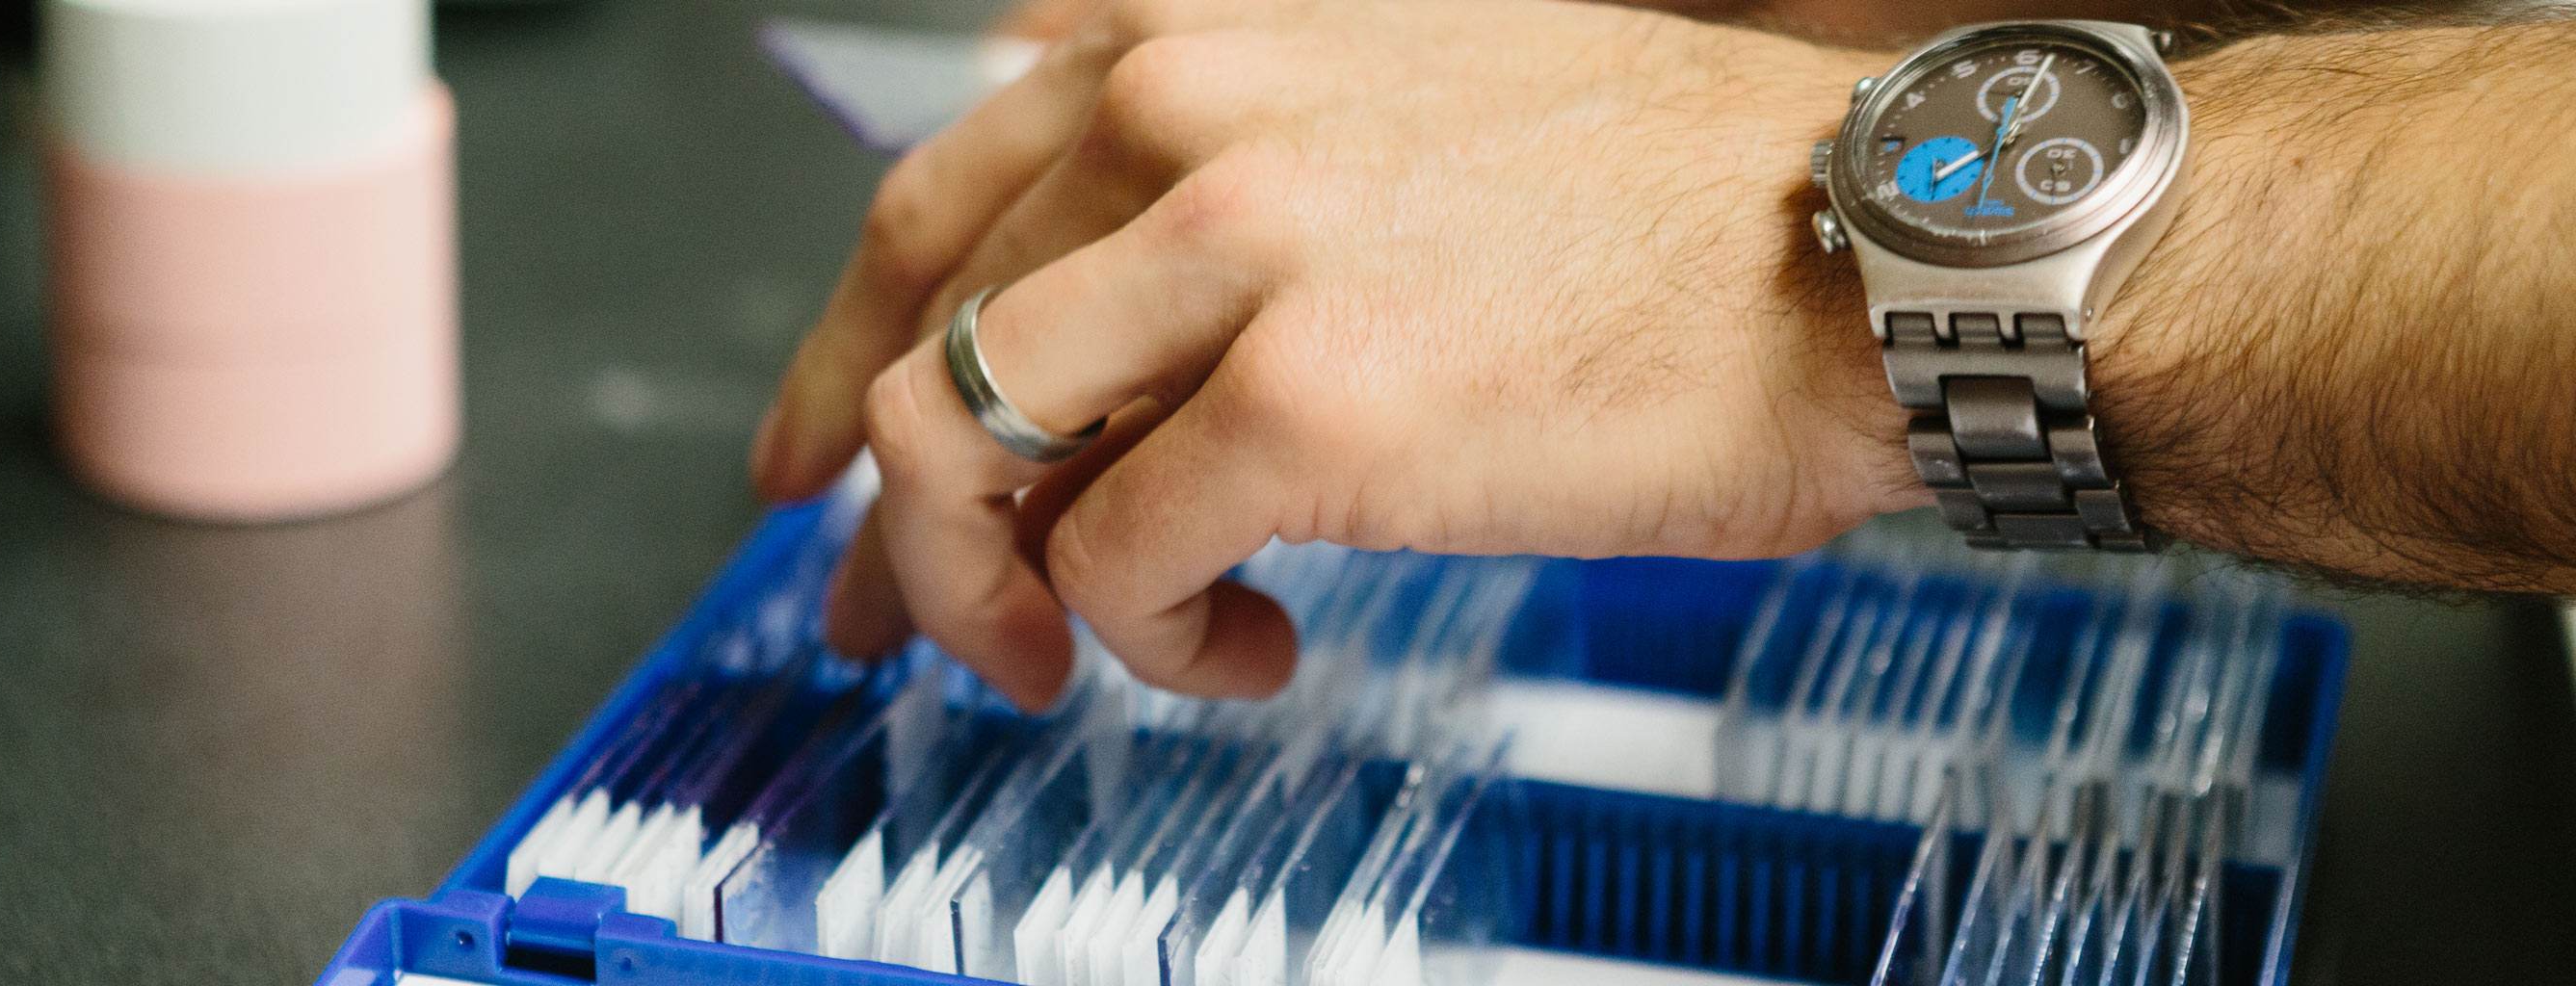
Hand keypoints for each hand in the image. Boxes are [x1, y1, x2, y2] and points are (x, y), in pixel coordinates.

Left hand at [750, 0, 1917, 706]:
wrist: (1871, 254)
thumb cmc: (1665, 207)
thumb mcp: (1392, 105)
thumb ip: (1217, 182)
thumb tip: (1083, 341)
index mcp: (1196, 40)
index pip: (931, 201)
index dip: (843, 354)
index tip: (814, 466)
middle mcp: (1185, 115)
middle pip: (920, 341)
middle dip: (891, 519)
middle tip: (901, 621)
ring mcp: (1236, 256)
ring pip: (966, 455)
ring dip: (998, 594)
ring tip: (1089, 658)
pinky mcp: (1305, 408)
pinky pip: (1116, 566)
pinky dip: (1156, 644)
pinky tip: (1253, 651)